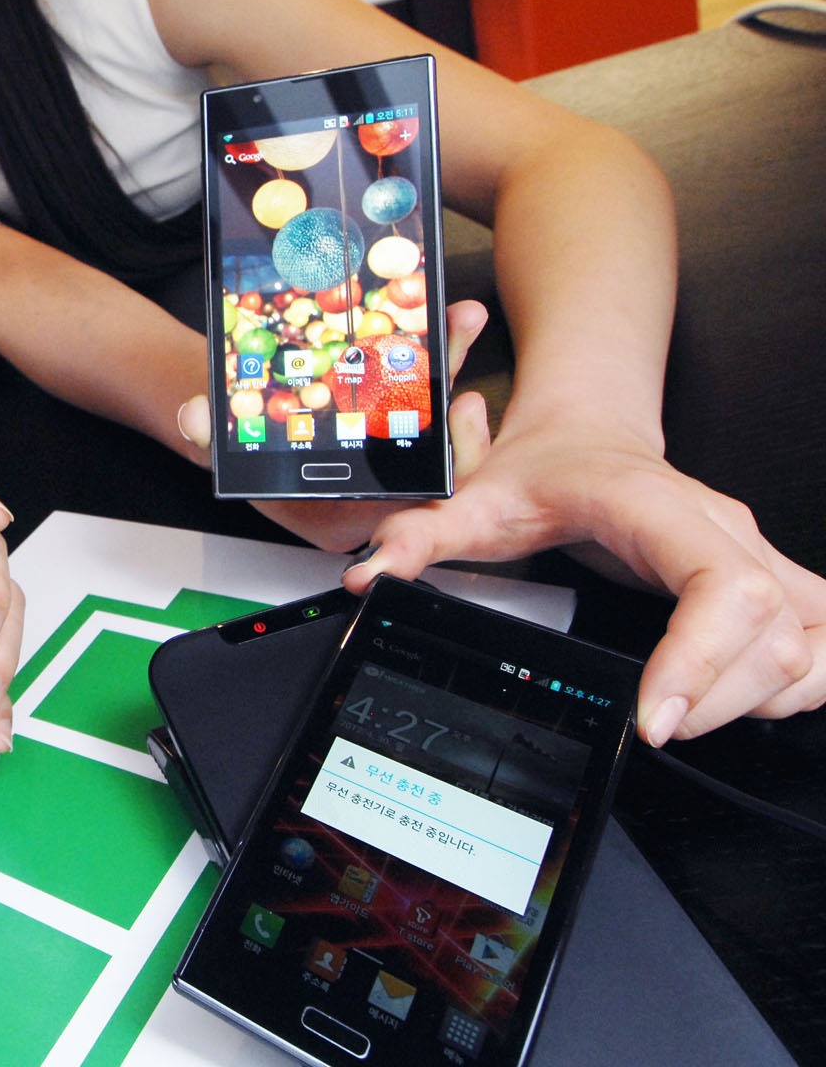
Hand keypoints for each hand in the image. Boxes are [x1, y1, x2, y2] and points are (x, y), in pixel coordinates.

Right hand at [177, 301, 493, 551]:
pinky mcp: (389, 420)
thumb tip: (195, 418)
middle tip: (461, 353)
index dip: (432, 462)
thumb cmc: (236, 447)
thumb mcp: (218, 444)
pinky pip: (421, 395)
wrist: (236, 424)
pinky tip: (447, 316)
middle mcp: (368, 488)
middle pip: (426, 453)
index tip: (447, 415)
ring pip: (430, 418)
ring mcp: (382, 452)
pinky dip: (435, 355)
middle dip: (450, 402)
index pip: (398, 499)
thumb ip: (206, 434)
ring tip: (460, 317)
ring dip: (448, 364)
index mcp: (337, 513)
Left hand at [342, 419, 825, 744]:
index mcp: (664, 509)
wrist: (590, 426)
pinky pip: (825, 642)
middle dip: (718, 700)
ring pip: (812, 643)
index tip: (654, 717)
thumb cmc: (548, 464)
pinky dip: (800, 684)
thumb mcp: (478, 496)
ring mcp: (761, 557)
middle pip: (775, 632)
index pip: (721, 587)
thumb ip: (422, 534)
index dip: (702, 661)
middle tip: (650, 727)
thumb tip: (373, 575)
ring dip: (761, 698)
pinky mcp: (777, 582)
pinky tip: (746, 700)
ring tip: (687, 713)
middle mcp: (728, 532)